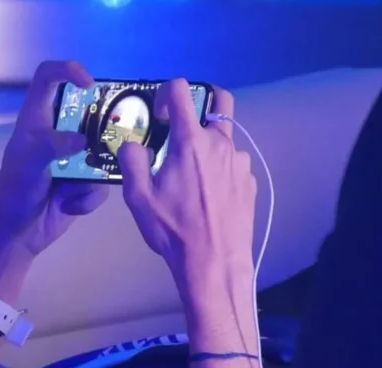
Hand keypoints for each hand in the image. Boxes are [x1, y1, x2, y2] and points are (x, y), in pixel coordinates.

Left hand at [0, 61, 108, 255]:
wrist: (19, 235)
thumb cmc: (15, 194)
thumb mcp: (27, 166)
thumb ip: (50, 146)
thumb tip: (82, 140)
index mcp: (36, 121)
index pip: (48, 78)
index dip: (68, 71)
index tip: (89, 84)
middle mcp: (56, 133)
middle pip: (89, 113)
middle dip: (101, 131)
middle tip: (107, 146)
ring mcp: (73, 156)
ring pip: (102, 150)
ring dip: (93, 174)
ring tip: (73, 191)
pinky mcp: (85, 180)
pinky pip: (103, 180)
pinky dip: (89, 197)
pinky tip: (71, 206)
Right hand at [117, 79, 256, 293]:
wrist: (215, 263)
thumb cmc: (173, 229)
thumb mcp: (138, 197)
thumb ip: (131, 161)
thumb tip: (132, 144)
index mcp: (190, 142)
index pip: (181, 90)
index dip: (166, 92)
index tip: (158, 113)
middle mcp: (220, 144)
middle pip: (218, 102)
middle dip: (201, 102)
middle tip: (182, 127)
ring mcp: (240, 162)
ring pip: (224, 138)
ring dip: (207, 145)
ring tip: (191, 177)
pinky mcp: (250, 181)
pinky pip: (233, 163)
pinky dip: (219, 169)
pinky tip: (208, 195)